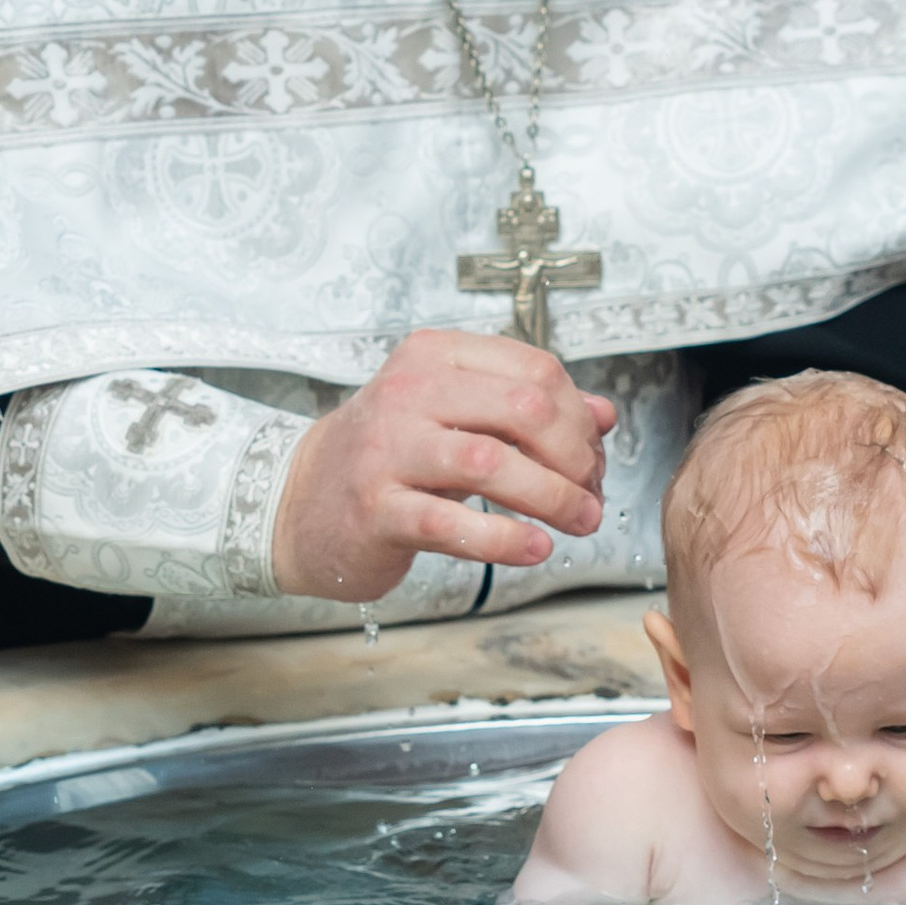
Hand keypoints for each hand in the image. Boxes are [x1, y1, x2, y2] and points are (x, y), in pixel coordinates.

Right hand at [273, 329, 617, 603]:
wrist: (302, 503)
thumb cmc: (391, 457)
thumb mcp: (456, 415)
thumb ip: (528, 408)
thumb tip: (604, 415)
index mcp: (434, 356)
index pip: (534, 371)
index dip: (579, 416)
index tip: (593, 456)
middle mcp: (408, 393)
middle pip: (524, 410)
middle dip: (575, 457)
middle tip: (592, 494)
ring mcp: (388, 450)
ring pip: (494, 463)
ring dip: (553, 497)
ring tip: (580, 522)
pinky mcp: (377, 510)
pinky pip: (453, 524)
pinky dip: (506, 538)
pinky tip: (536, 548)